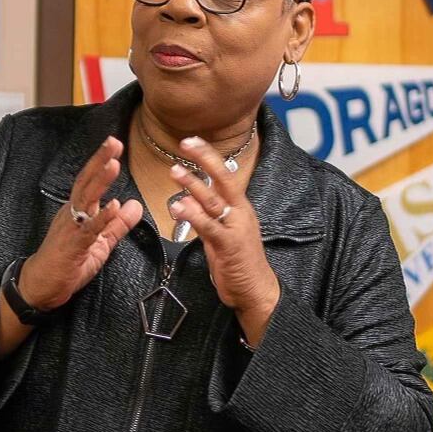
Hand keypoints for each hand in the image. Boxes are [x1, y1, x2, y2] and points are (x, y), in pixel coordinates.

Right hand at [19, 137, 143, 310]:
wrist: (41, 285)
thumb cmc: (67, 263)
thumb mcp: (99, 242)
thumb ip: (117, 224)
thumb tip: (135, 204)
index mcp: (77, 210)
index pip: (89, 181)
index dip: (101, 162)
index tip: (114, 144)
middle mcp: (71, 213)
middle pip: (86, 182)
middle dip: (100, 161)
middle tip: (114, 142)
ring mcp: (71, 227)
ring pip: (85, 200)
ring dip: (100, 182)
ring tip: (113, 164)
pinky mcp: (72, 245)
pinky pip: (88, 228)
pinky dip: (102, 217)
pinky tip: (115, 206)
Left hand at [168, 137, 279, 341]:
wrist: (256, 290)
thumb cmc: (238, 261)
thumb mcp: (222, 233)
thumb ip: (208, 216)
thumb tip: (190, 198)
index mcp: (240, 207)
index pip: (225, 175)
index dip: (209, 157)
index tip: (192, 141)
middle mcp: (240, 212)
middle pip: (224, 179)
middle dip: (206, 159)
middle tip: (186, 143)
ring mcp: (236, 228)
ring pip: (214, 200)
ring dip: (194, 185)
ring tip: (175, 171)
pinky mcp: (229, 245)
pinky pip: (209, 227)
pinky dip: (193, 215)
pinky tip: (179, 206)